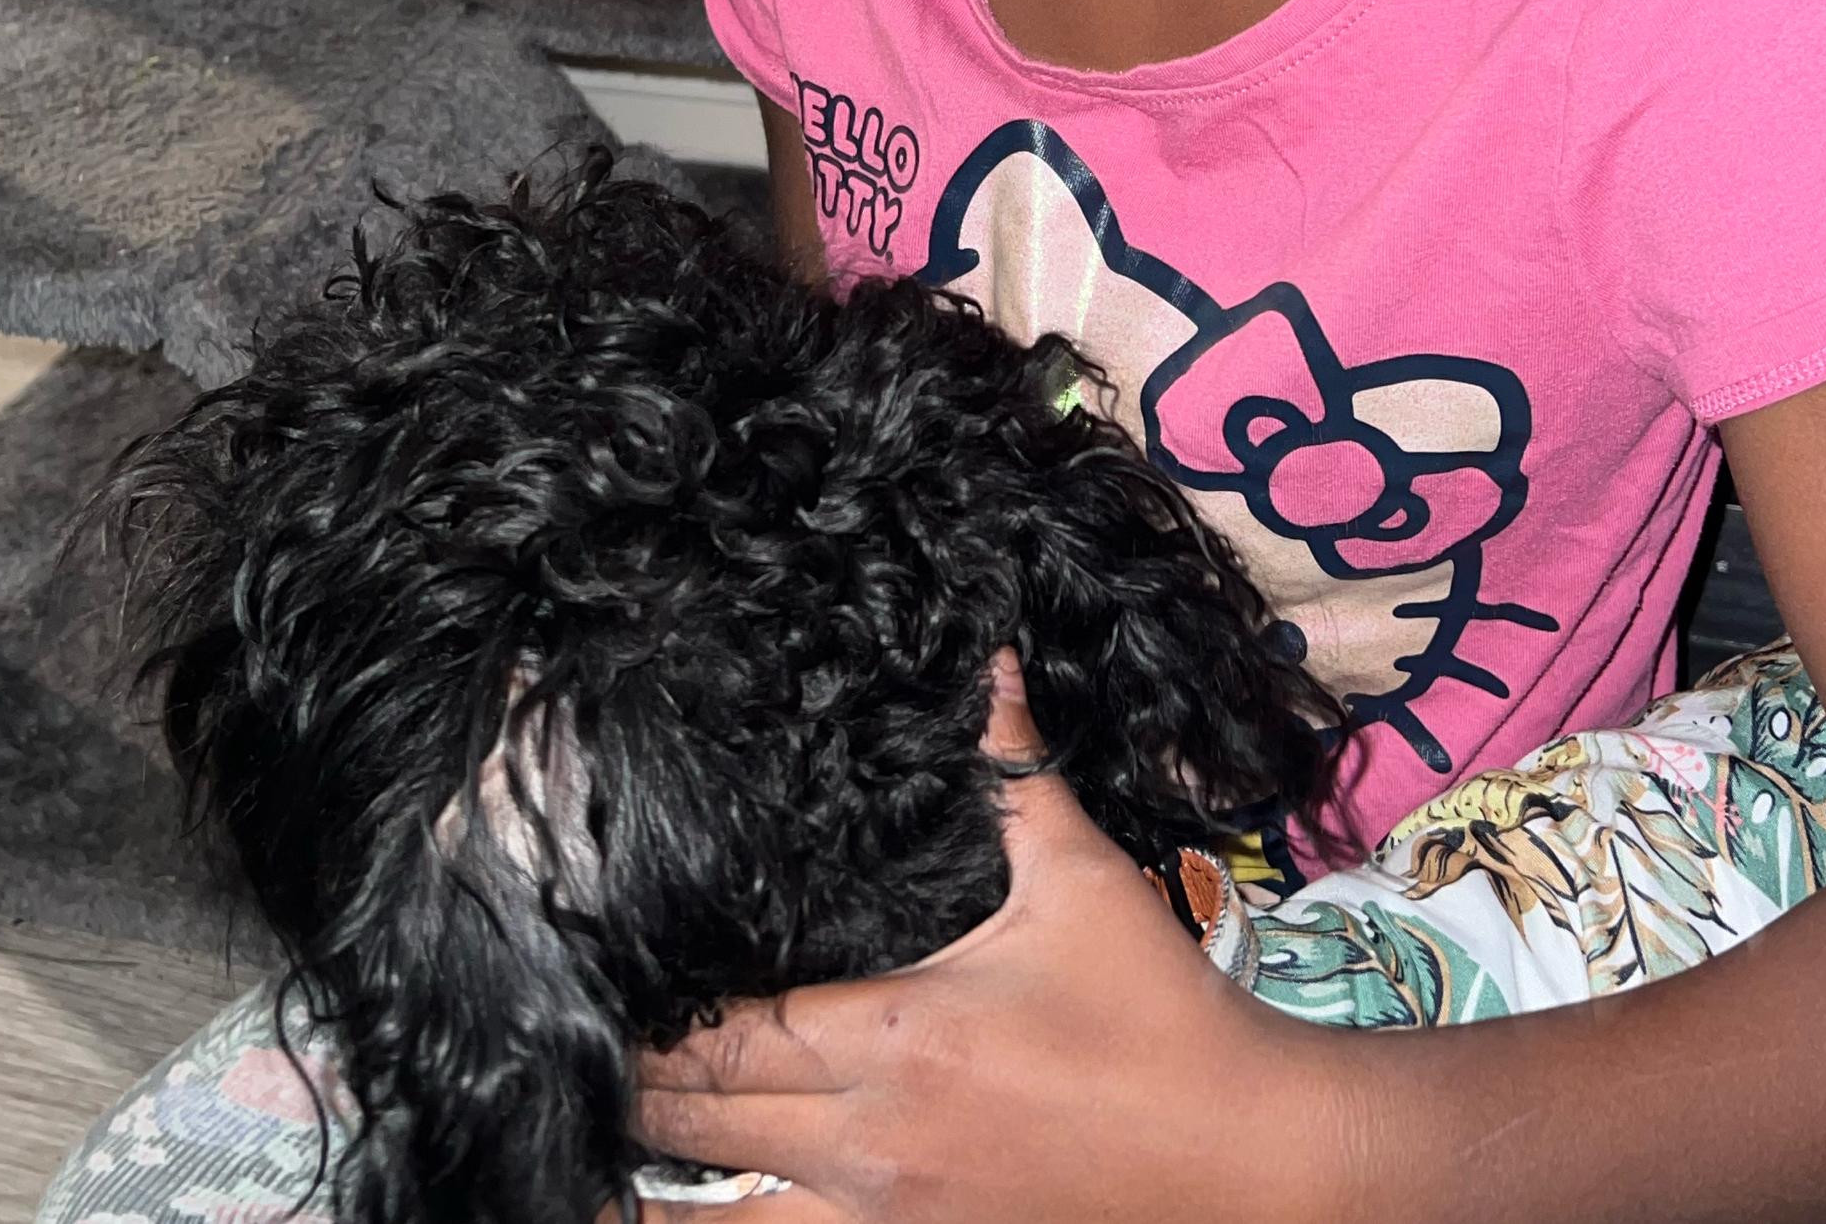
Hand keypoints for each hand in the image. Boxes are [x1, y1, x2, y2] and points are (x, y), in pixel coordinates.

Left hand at [627, 651, 1350, 1223]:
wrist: (1247, 1156)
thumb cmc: (1158, 1010)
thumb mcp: (1080, 877)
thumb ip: (1013, 769)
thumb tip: (988, 658)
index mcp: (894, 1042)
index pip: (725, 1034)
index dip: (652, 1014)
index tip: (598, 974)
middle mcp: (870, 1146)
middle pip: (698, 1127)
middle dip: (635, 1089)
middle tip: (577, 1044)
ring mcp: (891, 1222)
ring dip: (666, 1179)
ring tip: (606, 1148)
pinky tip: (707, 1202)